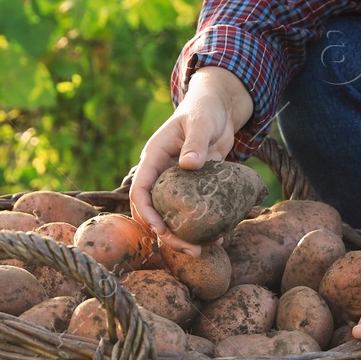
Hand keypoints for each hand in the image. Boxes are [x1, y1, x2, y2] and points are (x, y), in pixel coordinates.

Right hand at [130, 66, 253, 254]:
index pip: (140, 190)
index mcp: (154, 158)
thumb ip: (195, 141)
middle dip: (168, 235)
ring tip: (206, 249)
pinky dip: (204, 227)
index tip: (161, 230)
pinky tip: (220, 237)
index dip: (146, 213)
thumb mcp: (200, 122)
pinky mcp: (195, 190)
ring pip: (173, 217)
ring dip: (185, 237)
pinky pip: (194, 213)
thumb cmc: (204, 109)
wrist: (219, 109)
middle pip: (154, 212)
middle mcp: (161, 175)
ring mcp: (177, 185)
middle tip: (192, 250)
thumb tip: (188, 164)